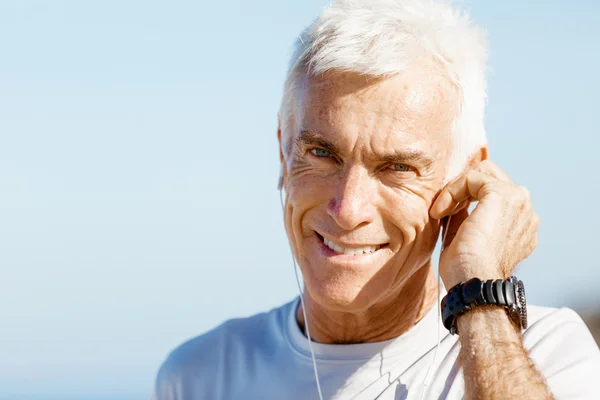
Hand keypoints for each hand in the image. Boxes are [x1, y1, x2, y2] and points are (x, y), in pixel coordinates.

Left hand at [430, 160, 539, 288]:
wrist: (474, 282)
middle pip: (492, 177)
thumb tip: (457, 201)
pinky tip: (440, 211)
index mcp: (521, 225)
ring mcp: (519, 201)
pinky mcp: (503, 195)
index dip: (465, 197)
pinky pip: (471, 178)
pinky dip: (451, 191)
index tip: (444, 216)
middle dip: (463, 188)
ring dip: (456, 189)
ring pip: (482, 173)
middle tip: (443, 209)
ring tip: (440, 211)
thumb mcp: (468, 238)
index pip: (495, 194)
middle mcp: (526, 211)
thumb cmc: (467, 271)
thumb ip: (468, 216)